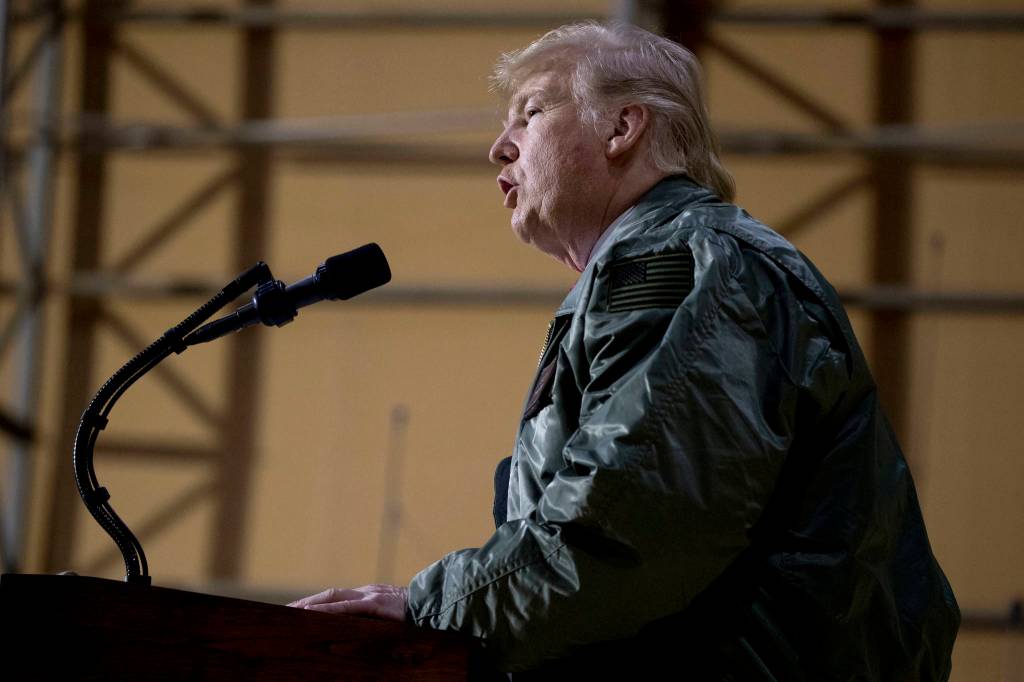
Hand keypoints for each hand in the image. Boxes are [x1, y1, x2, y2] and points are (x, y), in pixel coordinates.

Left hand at [287, 583, 407, 620]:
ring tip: (292, 612)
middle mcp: (366, 593)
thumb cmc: (416, 617)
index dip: (318, 603)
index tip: (299, 611)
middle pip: (331, 594)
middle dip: (307, 602)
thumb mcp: (393, 618)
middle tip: (285, 612)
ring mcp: (370, 596)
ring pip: (334, 598)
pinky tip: (312, 613)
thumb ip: (378, 620)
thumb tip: (363, 631)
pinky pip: (346, 607)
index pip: (338, 598)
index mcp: (369, 596)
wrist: (437, 606)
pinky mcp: (376, 604)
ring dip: (311, 604)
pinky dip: (327, 609)